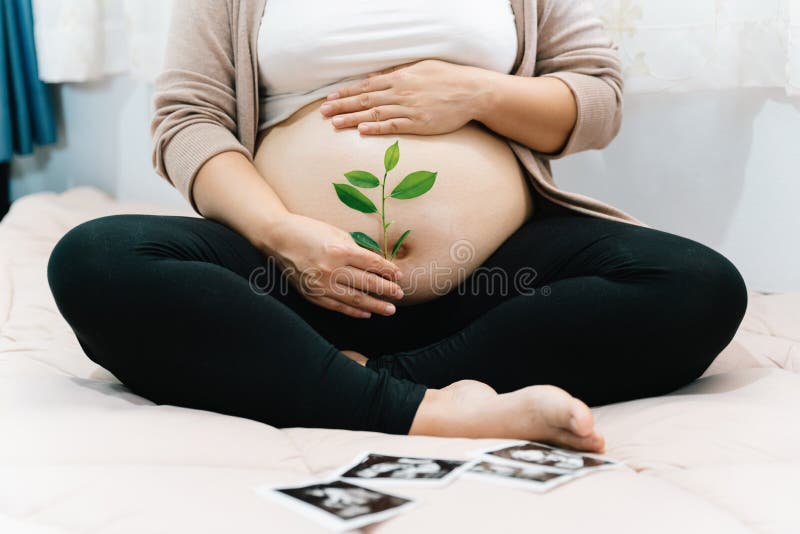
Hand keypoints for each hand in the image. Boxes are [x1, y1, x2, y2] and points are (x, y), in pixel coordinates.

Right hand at [267, 213, 403, 317]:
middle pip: (367, 282)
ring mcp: (321, 284)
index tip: (399, 275)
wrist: (278, 238)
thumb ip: (356, 249)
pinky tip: (367, 313)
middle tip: (400, 294)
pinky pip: (337, 306)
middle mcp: (331, 269)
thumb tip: (377, 264)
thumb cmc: (309, 230)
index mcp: (339, 250)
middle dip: (387, 289)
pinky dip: (354, 312)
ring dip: (375, 305)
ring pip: (355, 299)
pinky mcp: (312, 294)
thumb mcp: (336, 233)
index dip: (388, 270)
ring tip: (390, 309)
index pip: (371, 263)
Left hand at [319, 59, 483, 135]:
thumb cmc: (448, 78)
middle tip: (322, 112)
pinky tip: (362, 130)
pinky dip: (376, 127)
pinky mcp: (419, 123)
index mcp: (400, 78)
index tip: (330, 98)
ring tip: (334, 123)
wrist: (472, 91)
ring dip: (353, 118)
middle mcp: (401, 92)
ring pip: (375, 113)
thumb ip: (397, 72)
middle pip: (365, 99)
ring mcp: (409, 108)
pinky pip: (394, 125)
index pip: (367, 85)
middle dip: (341, 105)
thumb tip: (375, 74)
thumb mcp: (421, 68)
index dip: (346, 92)